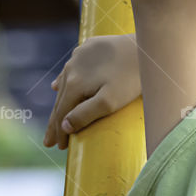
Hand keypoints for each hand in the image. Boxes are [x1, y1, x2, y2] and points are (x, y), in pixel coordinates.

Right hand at [43, 34, 140, 149]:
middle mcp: (71, 68)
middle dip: (55, 122)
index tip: (59, 148)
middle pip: (60, 100)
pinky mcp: (89, 47)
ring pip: (65, 84)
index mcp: (74, 83)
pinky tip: (57, 86)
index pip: (61, 113)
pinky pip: (72, 69)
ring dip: (60, 102)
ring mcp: (79, 56)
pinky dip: (64, 82)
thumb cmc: (131, 78)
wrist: (146, 48)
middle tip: (49, 142)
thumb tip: (64, 126)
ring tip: (54, 119)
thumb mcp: (110, 102)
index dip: (59, 132)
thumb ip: (85, 114)